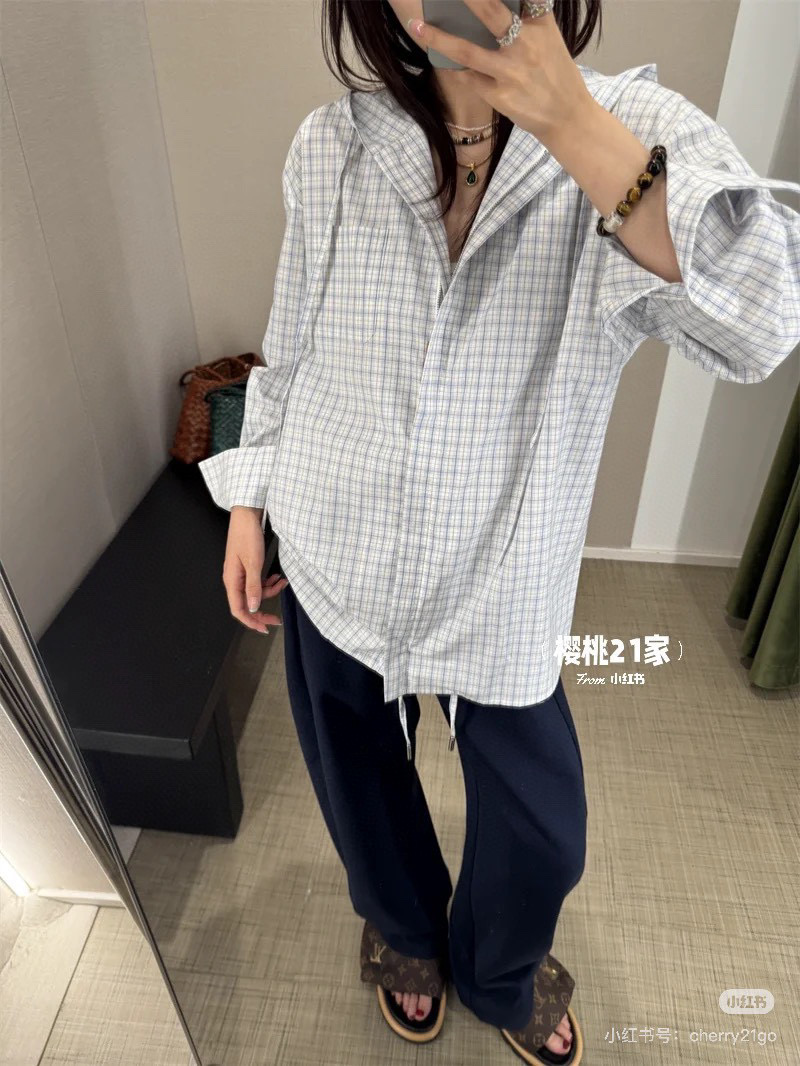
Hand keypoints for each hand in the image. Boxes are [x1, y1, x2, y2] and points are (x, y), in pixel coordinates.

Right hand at [223, 506, 288, 633]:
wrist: (246, 515)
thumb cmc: (248, 536)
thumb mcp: (254, 563)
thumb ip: (253, 587)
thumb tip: (252, 609)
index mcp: (232, 581)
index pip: (238, 610)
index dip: (251, 621)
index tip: (265, 629)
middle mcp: (234, 579)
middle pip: (246, 603)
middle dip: (262, 611)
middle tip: (277, 619)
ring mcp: (240, 573)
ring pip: (254, 592)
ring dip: (269, 591)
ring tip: (282, 582)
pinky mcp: (246, 566)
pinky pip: (256, 581)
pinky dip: (267, 581)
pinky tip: (276, 576)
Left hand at [407, 0, 593, 142]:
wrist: (567, 117)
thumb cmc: (555, 74)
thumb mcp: (549, 38)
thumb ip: (528, 18)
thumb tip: (494, 9)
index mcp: (539, 24)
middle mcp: (525, 44)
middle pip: (490, 11)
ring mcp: (510, 71)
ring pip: (466, 50)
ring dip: (438, 38)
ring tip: (417, 26)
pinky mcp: (499, 95)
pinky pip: (469, 77)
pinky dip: (454, 67)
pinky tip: (442, 59)